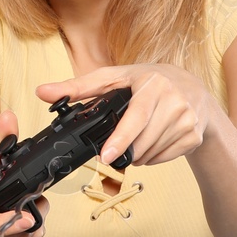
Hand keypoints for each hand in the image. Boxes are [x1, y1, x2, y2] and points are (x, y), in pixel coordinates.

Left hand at [36, 64, 213, 166]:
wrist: (194, 90)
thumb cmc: (147, 81)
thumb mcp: (114, 78)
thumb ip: (77, 87)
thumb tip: (42, 92)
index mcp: (152, 84)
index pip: (136, 117)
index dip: (120, 138)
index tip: (106, 156)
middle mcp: (174, 100)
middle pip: (141, 142)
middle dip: (123, 150)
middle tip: (114, 145)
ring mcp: (188, 120)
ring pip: (150, 154)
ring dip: (136, 154)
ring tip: (136, 137)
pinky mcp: (194, 136)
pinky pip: (163, 158)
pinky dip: (152, 156)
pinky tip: (153, 140)